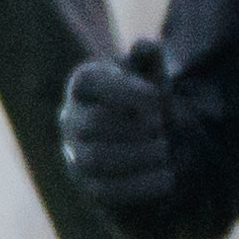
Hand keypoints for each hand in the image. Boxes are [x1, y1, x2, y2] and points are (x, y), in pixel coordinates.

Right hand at [59, 40, 179, 215]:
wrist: (146, 139)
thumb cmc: (146, 100)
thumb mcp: (151, 76)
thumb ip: (149, 59)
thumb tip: (145, 46)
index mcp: (83, 86)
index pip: (89, 83)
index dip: (123, 90)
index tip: (158, 98)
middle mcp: (70, 119)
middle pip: (91, 125)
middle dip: (132, 128)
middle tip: (163, 128)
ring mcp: (74, 155)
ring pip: (94, 160)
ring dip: (136, 157)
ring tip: (166, 151)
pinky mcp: (88, 186)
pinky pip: (104, 192)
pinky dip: (139, 186)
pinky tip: (168, 179)